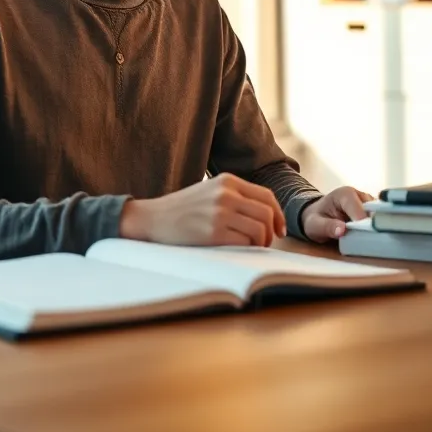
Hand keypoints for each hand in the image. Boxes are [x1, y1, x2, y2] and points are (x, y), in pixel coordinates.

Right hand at [119, 173, 286, 246]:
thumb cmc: (183, 209)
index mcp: (228, 181)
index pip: (267, 196)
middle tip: (264, 243)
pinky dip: (247, 248)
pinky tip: (237, 250)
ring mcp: (220, 212)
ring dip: (260, 242)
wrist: (153, 218)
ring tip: (250, 247)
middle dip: (271, 232)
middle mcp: (226, 194)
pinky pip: (245, 242)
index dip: (278, 215)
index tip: (278, 230)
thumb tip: (267, 214)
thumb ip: (235, 196)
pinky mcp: (213, 232)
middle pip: (267, 213)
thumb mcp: (210, 191)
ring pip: (260, 229)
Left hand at [299, 186, 374, 242]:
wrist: (317, 216)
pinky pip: (379, 220)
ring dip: (376, 228)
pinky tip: (373, 237)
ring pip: (379, 216)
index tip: (363, 236)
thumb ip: (327, 227)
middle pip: (373, 211)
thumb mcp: (315, 225)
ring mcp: (367, 203)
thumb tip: (342, 230)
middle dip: (371, 226)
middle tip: (369, 241)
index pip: (359, 208)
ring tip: (372, 240)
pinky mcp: (372, 211)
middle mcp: (359, 195)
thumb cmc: (315, 219)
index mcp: (345, 194)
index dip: (362, 222)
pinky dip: (377, 228)